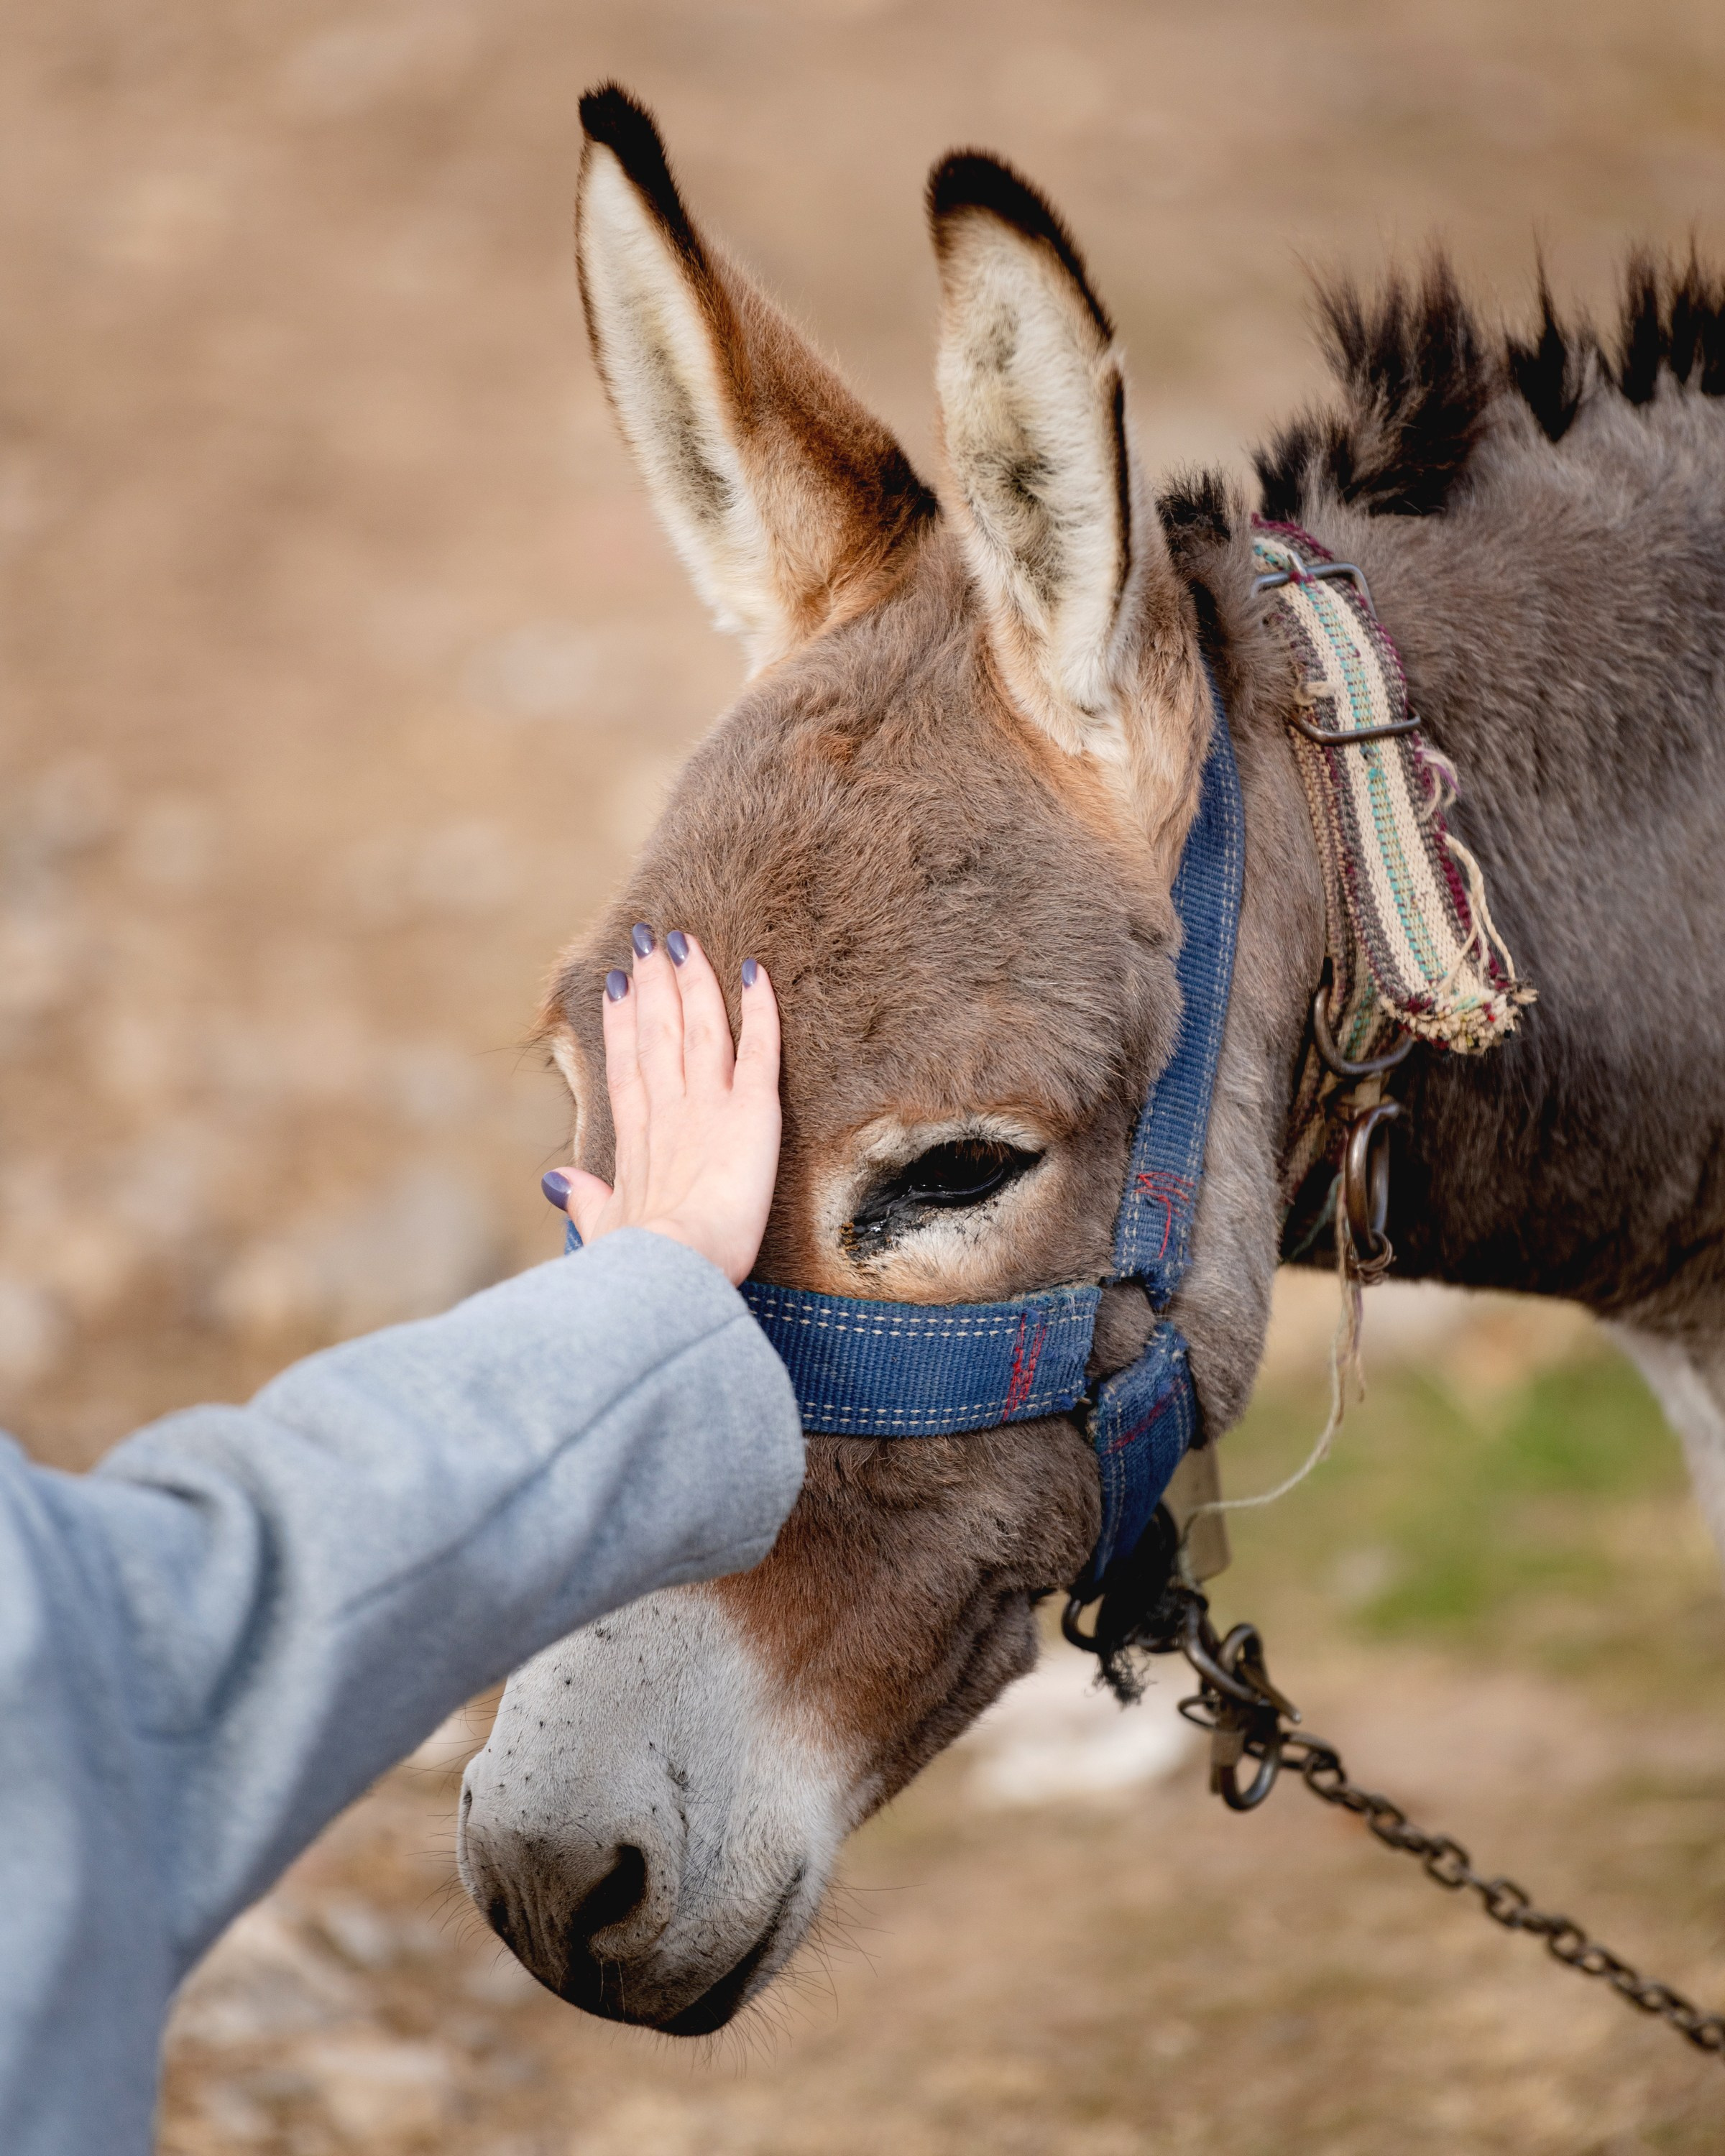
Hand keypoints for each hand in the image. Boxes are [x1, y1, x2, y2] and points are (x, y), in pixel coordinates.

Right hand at [542, 928, 780, 1286]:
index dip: (622, 1023)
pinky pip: (760, 1048)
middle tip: (650, 940)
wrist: (675, 1267)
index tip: (619, 985)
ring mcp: (708, 1104)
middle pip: (658, 1032)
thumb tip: (558, 1184)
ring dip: (692, 980)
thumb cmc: (638, 1262)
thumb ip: (586, 1200)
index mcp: (636, 1137)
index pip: (627, 1065)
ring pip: (701, 1027)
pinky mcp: (752, 1111)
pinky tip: (757, 973)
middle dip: (653, 984)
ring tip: (684, 940)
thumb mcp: (605, 1227)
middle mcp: (669, 1109)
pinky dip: (760, 1009)